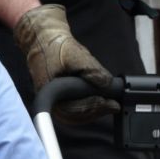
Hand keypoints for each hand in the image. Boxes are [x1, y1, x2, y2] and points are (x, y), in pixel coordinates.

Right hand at [13, 3, 116, 121]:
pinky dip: (89, 107)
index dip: (91, 107)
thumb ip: (91, 69)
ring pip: (76, 116)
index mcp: (48, 91)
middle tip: (114, 106)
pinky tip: (102, 103)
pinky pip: (75, 111)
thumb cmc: (55, 47)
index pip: (71, 109)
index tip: (107, 103)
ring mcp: (54, 102)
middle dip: (96, 111)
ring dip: (94, 111)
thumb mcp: (75, 53)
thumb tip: (106, 84)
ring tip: (111, 104)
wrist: (45, 42)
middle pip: (74, 116)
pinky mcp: (60, 101)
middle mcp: (50, 100)